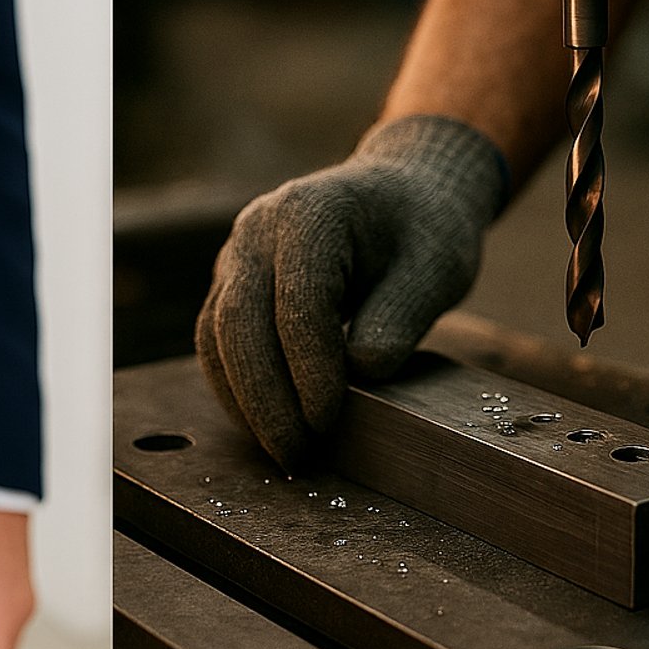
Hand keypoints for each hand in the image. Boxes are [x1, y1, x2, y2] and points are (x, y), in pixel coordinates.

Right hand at [195, 114, 505, 469]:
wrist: (401, 192)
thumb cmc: (423, 229)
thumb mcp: (435, 270)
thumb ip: (399, 320)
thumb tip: (359, 374)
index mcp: (310, 212)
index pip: (298, 303)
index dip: (310, 370)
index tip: (330, 422)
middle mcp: (258, 229)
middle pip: (238, 322)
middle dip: (265, 398)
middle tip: (297, 455)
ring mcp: (237, 255)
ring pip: (214, 336)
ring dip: (243, 401)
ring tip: (283, 451)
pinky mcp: (231, 283)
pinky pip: (216, 341)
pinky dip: (236, 388)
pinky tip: (267, 426)